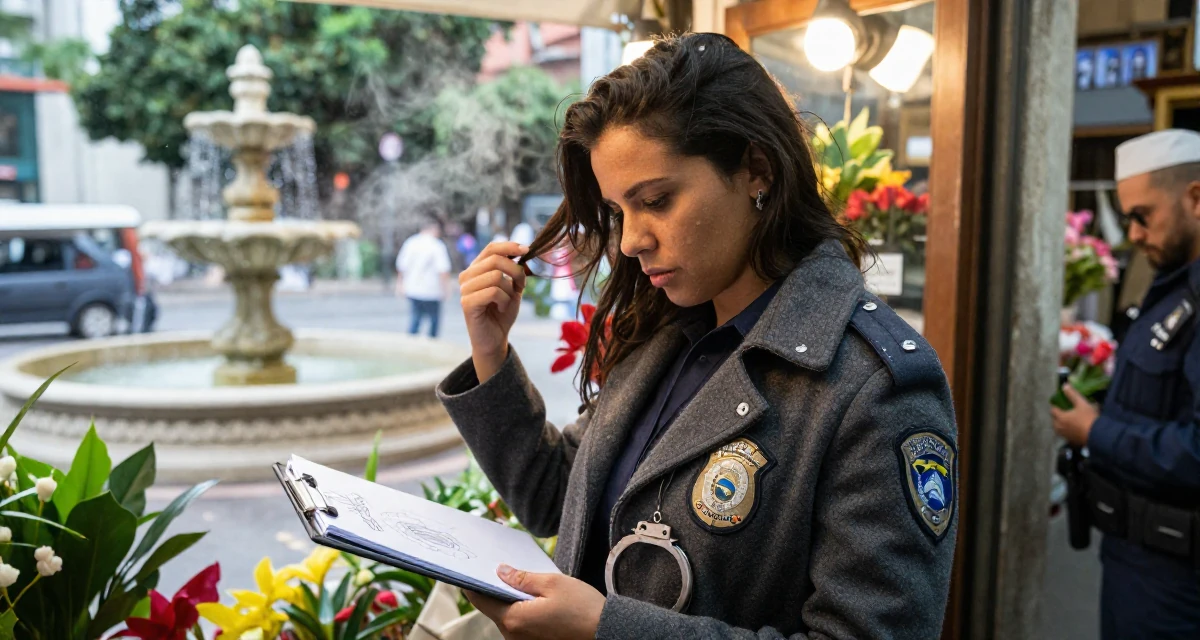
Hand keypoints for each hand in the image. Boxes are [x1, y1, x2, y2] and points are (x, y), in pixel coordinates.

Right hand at [458, 242, 528, 380]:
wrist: (495, 339)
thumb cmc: (502, 312)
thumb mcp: (513, 288)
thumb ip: (515, 271)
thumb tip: (523, 252)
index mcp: (477, 268)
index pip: (491, 248)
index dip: (510, 246)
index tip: (527, 250)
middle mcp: (467, 276)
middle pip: (495, 259)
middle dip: (515, 271)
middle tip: (521, 286)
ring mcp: (465, 289)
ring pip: (495, 276)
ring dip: (509, 290)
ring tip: (508, 301)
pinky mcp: (467, 303)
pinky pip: (493, 292)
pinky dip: (504, 300)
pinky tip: (502, 308)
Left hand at [464, 564, 604, 639]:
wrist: (607, 631)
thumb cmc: (582, 608)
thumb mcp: (552, 583)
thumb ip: (522, 578)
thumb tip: (500, 571)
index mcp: (514, 619)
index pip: (480, 599)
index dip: (473, 581)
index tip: (472, 567)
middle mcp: (513, 636)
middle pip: (494, 608)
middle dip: (497, 588)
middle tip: (502, 567)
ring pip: (507, 616)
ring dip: (511, 600)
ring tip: (522, 581)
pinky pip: (519, 624)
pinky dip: (522, 611)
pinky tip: (534, 598)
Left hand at [1050, 384, 1097, 446]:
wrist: (1098, 435)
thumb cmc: (1088, 418)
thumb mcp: (1082, 404)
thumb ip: (1072, 394)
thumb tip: (1064, 385)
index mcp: (1060, 417)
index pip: (1053, 410)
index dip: (1055, 405)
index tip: (1058, 403)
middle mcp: (1060, 427)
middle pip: (1054, 420)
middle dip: (1057, 416)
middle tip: (1063, 411)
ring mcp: (1065, 436)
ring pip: (1059, 429)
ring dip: (1061, 424)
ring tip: (1067, 420)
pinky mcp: (1072, 441)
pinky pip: (1066, 435)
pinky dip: (1067, 431)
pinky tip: (1073, 429)